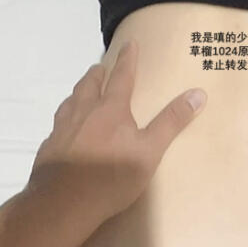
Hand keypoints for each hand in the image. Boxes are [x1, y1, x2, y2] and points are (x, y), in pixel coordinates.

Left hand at [26, 40, 206, 222]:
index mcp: (110, 109)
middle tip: (101, 66)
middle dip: (98, 73)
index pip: (121, 77)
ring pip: (70, 101)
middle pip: (89, 84)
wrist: (62, 202)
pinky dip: (65, 118)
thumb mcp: (150, 151)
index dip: (127, 59)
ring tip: (82, 91)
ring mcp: (62, 129)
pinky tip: (65, 129)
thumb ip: (171, 122)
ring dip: (79, 91)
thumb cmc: (111, 177)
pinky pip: (58, 125)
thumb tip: (198, 93)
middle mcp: (83, 112)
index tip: (129, 44)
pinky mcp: (49, 147)